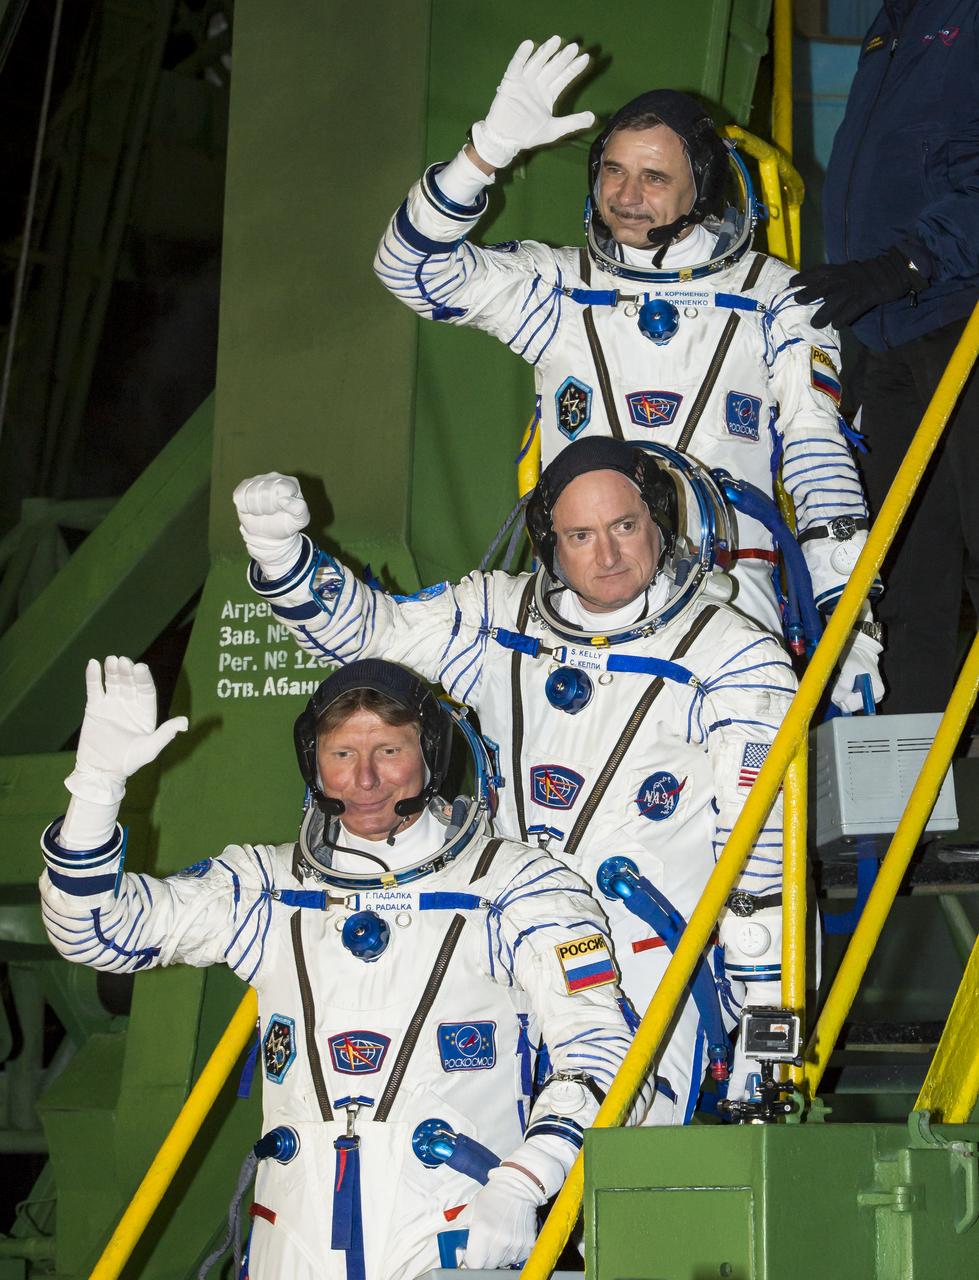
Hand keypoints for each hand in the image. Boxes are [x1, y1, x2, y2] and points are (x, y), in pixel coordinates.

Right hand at [68, 658, 187, 803]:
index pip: (146, 690)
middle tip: (124, 661)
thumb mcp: (149, 749)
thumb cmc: (128, 762)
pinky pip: (94, 689)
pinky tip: (93, 664)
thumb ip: (165, 734)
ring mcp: (111, 704)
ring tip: (111, 660)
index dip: (144, 679)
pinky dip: (93, 677)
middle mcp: (130, 705)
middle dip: (127, 672)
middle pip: (130, 683)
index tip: (140, 668)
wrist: (100, 772)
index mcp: (145, 712)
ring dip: (112, 671)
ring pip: (113, 682)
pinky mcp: (94, 708)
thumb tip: (185, 722)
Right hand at [232, 472, 308, 573]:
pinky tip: (251, 509)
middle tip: (270, 513)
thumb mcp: (300, 520)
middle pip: (264, 490)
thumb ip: (299, 509)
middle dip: (265, 508)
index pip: (279, 488)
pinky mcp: (245, 485)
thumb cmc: (287, 523)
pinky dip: (244, 507)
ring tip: (262, 512)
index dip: (276, 503)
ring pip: (250, 492)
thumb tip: (283, 499)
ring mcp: (259, 479)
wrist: (269, 533)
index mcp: (290, 483)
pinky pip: (239, 495)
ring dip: (255, 508)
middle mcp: (275, 477)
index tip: (278, 511)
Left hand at [461, 1164, 540, 1268]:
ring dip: (498, 1255)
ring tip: (499, 1236)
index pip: (473, 1264)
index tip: (471, 1254)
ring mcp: (515, 1244)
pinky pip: (516, 1259)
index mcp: (482, 1232)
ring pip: (502, 1263)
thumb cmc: (492, 1197)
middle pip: (488, 1266)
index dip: (470, 1260)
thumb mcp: (470, 1209)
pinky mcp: (527, 1245)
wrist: (517, 1186)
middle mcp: (499, 1241)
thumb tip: (454, 1248)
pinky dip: (511, 1252)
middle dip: (484, 1258)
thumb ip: (460, 1230)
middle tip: (485, 1244)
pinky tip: (510, 1237)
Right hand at [470, 36, 594, 170]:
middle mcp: (537, 85)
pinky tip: (529, 45)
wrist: (506, 140)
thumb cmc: (528, 135)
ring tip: (556, 40)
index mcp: (548, 94)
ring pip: (536, 63)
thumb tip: (593, 118)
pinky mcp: (510, 82)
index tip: (586, 57)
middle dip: (563, 57)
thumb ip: (573, 122)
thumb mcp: (554, 130)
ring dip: (545, 52)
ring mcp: (524, 82)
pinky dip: (521, 56)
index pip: (564, 77)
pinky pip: (516, 66)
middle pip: (552, 67)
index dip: (574, 68)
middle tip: (574, 46)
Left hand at [789, 248, 925, 328]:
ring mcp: (858, 286)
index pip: (822, 270)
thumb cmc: (876, 272)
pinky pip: (853, 307)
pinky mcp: (868, 295)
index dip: (806, 275)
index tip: (791, 281)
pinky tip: (837, 325)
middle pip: (825, 284)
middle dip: (810, 291)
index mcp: (845, 269)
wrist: (900, 267)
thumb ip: (840, 279)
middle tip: (796, 299)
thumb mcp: (854, 271)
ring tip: (815, 324)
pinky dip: (844, 317)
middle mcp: (848, 276)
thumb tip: (823, 292)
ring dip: (825, 312)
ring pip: (837, 299)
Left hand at [831, 628, 883, 712]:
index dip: (844, 696)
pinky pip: (845, 699)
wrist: (860, 651)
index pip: (854, 705)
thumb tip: (838, 699)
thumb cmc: (858, 658)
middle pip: (849, 706)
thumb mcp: (850, 669)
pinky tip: (845, 681)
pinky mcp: (859, 696)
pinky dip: (842, 690)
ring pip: (845, 703)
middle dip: (842, 693)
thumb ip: (844, 685)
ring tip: (845, 678)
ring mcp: (866, 698)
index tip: (843, 684)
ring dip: (841, 691)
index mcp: (876, 693)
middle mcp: (873, 698)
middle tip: (844, 679)